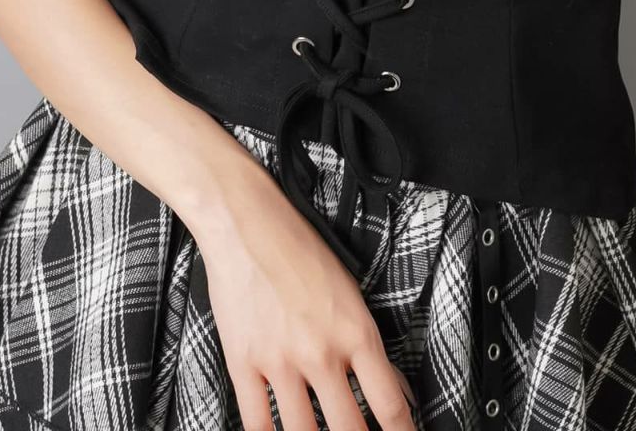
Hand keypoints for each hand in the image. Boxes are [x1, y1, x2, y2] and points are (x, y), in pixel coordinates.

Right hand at [194, 164, 417, 430]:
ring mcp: (280, 362)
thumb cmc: (299, 249)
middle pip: (349, 430)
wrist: (248, 225)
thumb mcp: (350, 291)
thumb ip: (368, 345)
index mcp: (355, 332)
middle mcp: (321, 352)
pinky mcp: (244, 365)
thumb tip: (391, 388)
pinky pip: (257, 424)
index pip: (389, 405)